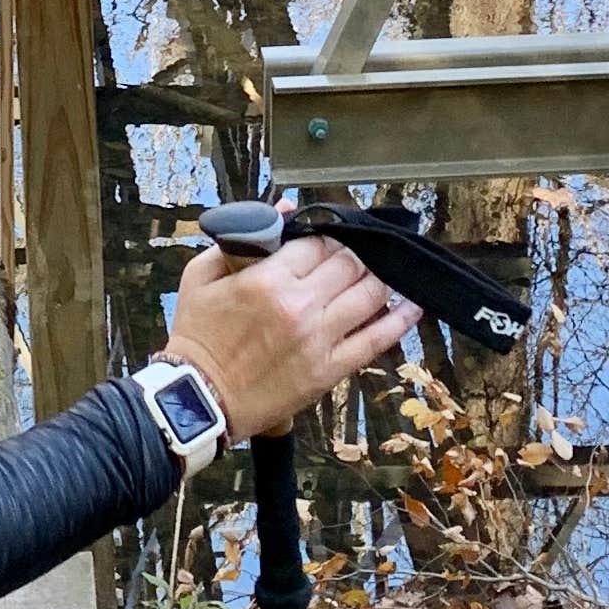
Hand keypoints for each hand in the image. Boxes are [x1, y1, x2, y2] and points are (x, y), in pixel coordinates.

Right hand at [166, 232, 420, 444]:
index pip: (317, 244)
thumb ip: (241, 238)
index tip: (326, 242)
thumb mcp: (201, 276)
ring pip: (370, 295)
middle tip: (351, 259)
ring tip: (383, 275)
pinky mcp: (329, 371)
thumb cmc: (197, 336)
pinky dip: (399, 321)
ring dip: (380, 280)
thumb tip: (284, 209)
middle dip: (353, 256)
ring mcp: (319, 339)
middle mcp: (301, 306)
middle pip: (350, 264)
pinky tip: (411, 306)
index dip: (325, 238)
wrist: (198, 398)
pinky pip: (375, 340)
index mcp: (268, 280)